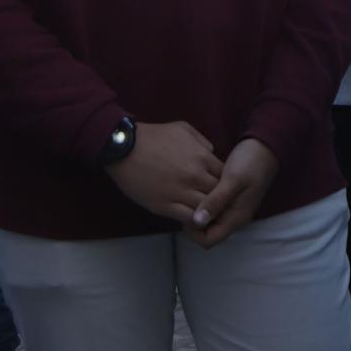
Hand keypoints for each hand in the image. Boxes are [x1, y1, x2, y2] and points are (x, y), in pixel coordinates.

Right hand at [104, 120, 222, 225]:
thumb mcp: (184, 129)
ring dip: (208, 212)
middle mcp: (195, 176)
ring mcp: (180, 192)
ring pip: (206, 210)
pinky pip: (187, 218)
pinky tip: (191, 219)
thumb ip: (202, 142)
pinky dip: (193, 220)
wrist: (123, 147)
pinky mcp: (164, 206)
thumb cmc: (153, 136)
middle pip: (219, 195)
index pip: (226, 177)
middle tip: (215, 203)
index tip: (220, 187)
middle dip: (219, 200)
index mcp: (203, 158)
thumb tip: (212, 154)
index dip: (225, 184)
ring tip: (205, 213)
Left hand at [187, 138, 279, 247]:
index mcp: (236, 218)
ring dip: (198, 211)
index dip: (194, 231)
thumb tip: (196, 222)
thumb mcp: (233, 180)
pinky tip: (198, 188)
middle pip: (206, 232)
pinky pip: (211, 209)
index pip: (208, 240)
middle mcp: (233, 217)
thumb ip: (216, 201)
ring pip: (207, 221)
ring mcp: (232, 208)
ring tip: (191, 193)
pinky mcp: (229, 198)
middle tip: (187, 200)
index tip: (189, 210)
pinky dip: (202, 202)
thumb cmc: (252, 162)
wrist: (266, 146)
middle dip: (193, 222)